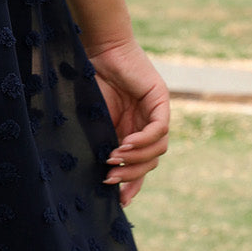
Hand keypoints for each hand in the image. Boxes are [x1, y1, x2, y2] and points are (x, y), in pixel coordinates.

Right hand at [86, 37, 169, 207]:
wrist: (98, 48)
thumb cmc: (91, 78)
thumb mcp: (94, 117)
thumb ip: (101, 139)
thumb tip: (94, 170)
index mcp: (131, 130)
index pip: (141, 165)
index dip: (132, 184)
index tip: (120, 202)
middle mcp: (147, 125)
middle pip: (150, 161)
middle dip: (131, 174)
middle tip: (110, 179)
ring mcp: (156, 113)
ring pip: (157, 150)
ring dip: (136, 159)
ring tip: (114, 158)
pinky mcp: (161, 100)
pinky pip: (159, 130)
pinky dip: (143, 141)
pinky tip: (125, 144)